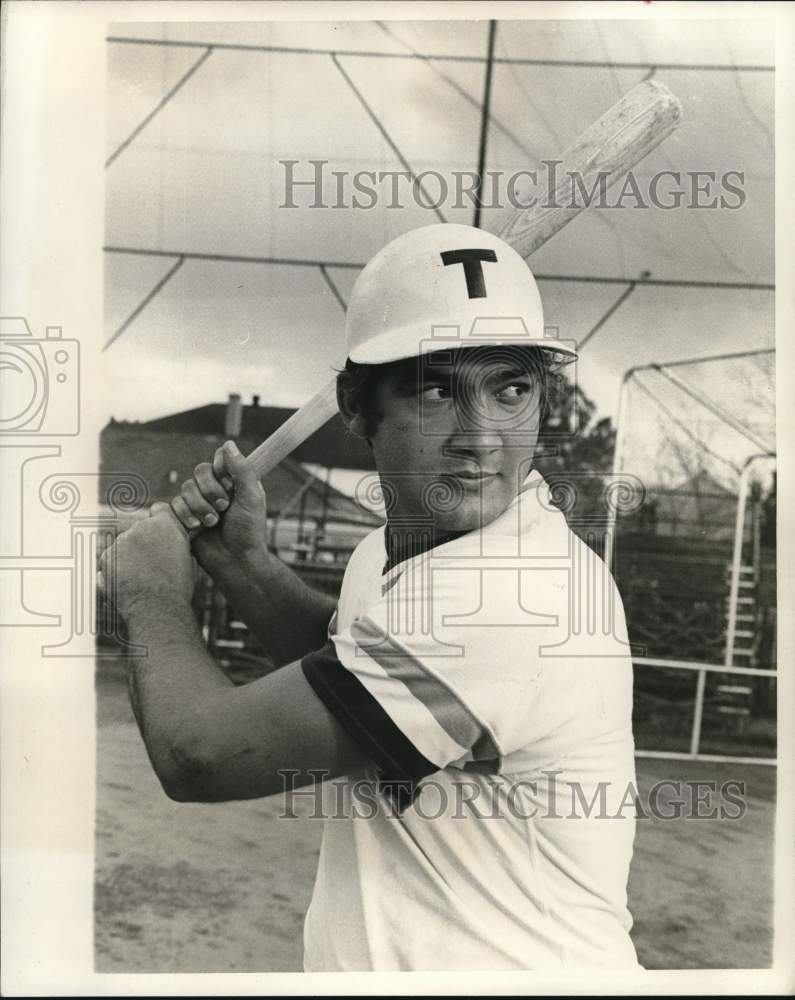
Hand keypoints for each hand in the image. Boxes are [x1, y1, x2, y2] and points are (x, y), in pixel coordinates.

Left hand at [99, 503, 196, 619]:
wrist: (157, 610)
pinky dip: (116, 570)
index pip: (159, 509)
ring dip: (129, 557)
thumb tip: (176, 539)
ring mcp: (120, 542)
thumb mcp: (189, 559)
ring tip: (141, 579)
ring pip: (124, 546)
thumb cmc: (178, 587)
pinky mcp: (106, 558)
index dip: (160, 521)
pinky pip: (111, 560)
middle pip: (140, 529)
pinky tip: (128, 584)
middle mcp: (140, 527)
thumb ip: (179, 542)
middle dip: (144, 542)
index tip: (161, 534)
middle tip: (152, 565)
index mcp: (165, 524)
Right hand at [170, 440, 268, 575]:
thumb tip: (228, 444)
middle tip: (223, 507)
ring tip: (212, 523)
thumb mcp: (252, 497)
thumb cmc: (249, 531)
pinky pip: (173, 505)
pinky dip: (185, 515)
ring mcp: (198, 503)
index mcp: (233, 482)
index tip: (230, 485)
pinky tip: (197, 528)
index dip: (220, 471)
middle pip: (199, 471)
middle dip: (210, 490)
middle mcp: (215, 490)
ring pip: (185, 488)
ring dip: (200, 506)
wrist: (235, 562)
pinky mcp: (184, 517)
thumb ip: (242, 469)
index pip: (218, 460)